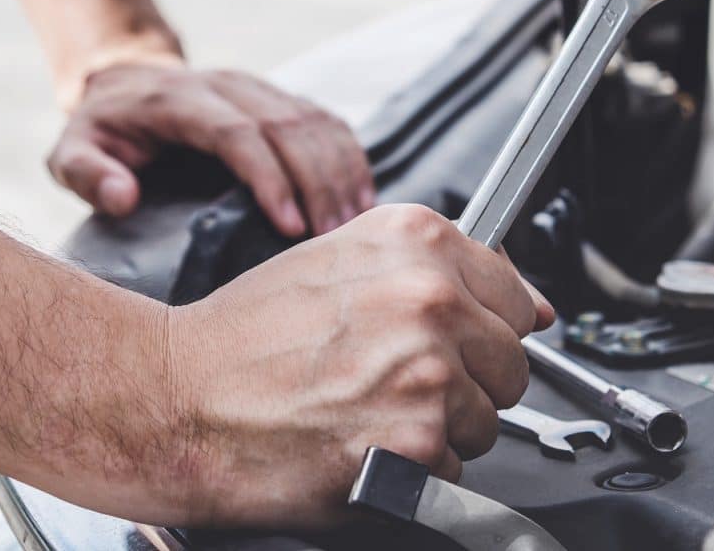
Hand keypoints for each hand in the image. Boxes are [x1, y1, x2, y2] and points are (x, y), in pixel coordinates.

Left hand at [47, 63, 374, 235]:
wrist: (126, 80)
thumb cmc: (102, 131)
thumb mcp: (70, 151)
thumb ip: (86, 173)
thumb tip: (123, 197)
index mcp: (179, 100)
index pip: (237, 132)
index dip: (269, 176)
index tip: (290, 226)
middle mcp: (227, 85)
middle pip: (288, 127)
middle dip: (317, 183)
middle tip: (333, 238)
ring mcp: (259, 87)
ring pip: (316, 121)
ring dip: (341, 171)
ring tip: (354, 224)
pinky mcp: (280, 97)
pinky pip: (327, 120)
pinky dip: (350, 157)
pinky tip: (363, 197)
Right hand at [160, 205, 554, 528]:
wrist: (176, 398)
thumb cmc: (245, 338)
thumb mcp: (341, 263)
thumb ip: (437, 272)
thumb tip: (536, 305)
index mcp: (417, 240)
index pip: (518, 297)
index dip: (482, 330)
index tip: (448, 343)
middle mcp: (430, 295)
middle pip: (512, 364)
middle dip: (467, 383)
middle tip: (393, 384)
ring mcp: (428, 367)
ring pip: (487, 420)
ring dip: (440, 430)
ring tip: (367, 412)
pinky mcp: (416, 439)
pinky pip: (455, 470)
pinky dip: (416, 473)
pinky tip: (360, 445)